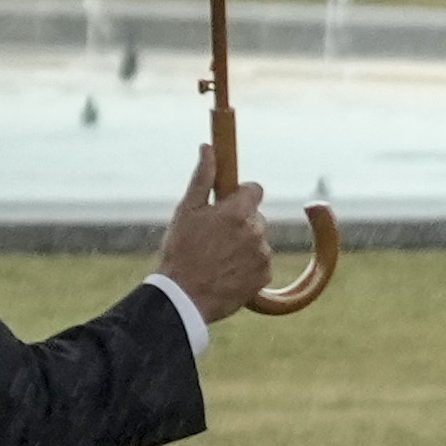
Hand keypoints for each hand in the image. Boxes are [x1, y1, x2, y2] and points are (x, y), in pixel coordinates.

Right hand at [155, 143, 272, 320]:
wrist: (183, 298)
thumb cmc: (180, 252)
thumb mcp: (186, 211)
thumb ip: (202, 177)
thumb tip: (208, 147)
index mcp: (238, 211)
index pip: (254, 190)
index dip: (240, 196)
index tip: (228, 205)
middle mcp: (256, 230)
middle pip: (255, 217)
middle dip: (240, 223)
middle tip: (214, 238)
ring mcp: (262, 254)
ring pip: (257, 241)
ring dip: (243, 246)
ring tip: (217, 259)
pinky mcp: (264, 276)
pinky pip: (260, 263)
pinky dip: (248, 267)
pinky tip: (226, 273)